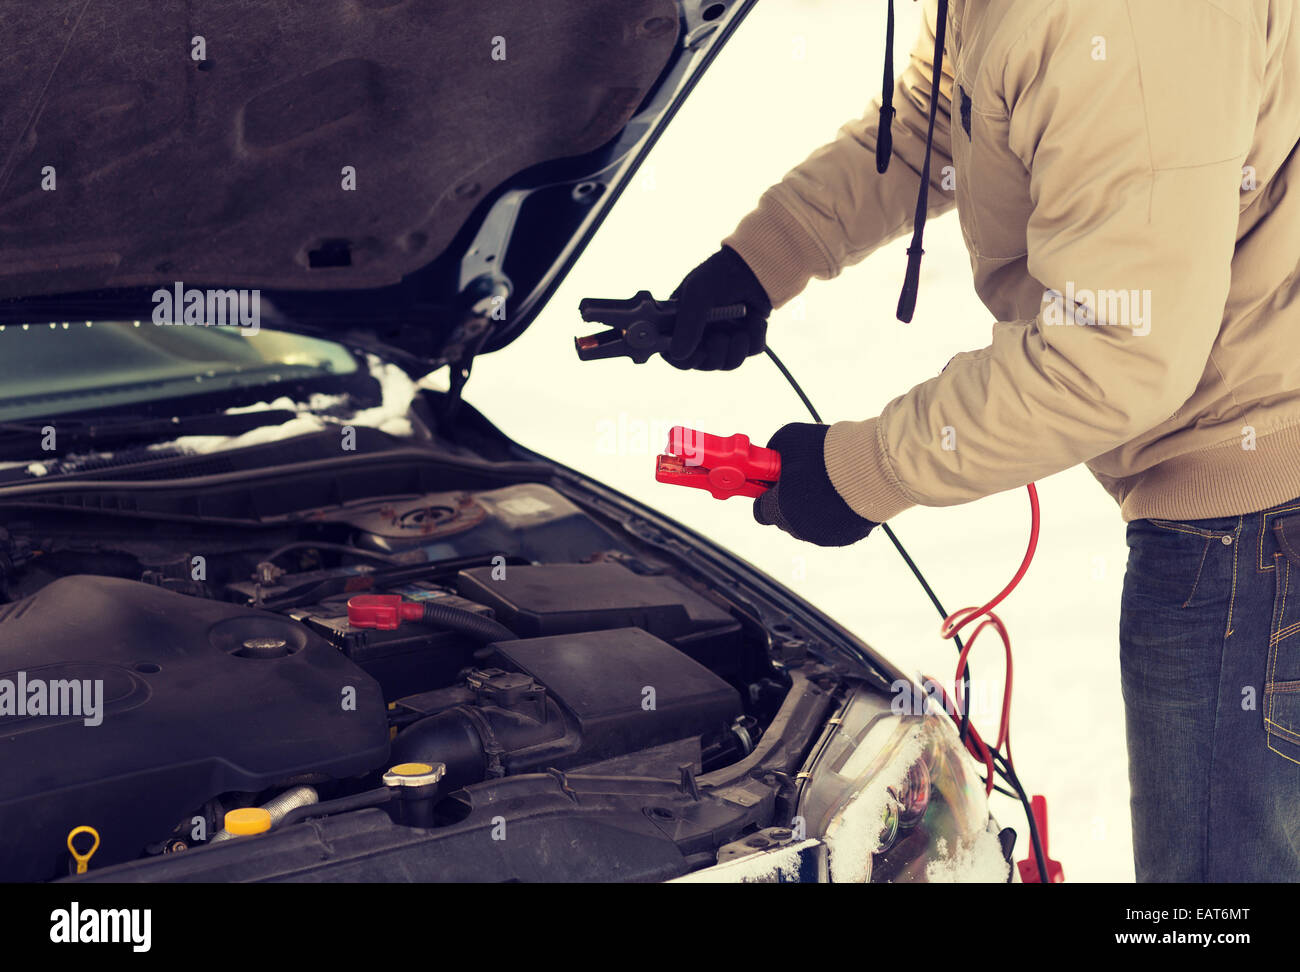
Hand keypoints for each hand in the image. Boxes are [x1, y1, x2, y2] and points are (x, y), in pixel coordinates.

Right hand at [666, 246, 771, 370]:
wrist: (758, 265)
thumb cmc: (722, 273)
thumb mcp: (699, 294)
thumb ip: (688, 326)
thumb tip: (678, 355)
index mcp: (682, 321)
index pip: (673, 352)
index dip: (682, 360)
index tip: (697, 355)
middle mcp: (701, 331)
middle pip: (703, 364)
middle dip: (715, 355)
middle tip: (721, 338)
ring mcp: (725, 334)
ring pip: (728, 363)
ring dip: (736, 349)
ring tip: (741, 331)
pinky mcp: (747, 335)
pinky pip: (750, 352)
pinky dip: (754, 338)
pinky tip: (756, 320)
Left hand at [753, 423, 877, 546]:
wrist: (875, 465)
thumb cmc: (828, 452)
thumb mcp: (788, 439)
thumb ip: (773, 450)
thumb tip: (771, 455)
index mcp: (781, 510)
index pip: (760, 511)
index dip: (765, 494)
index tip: (771, 483)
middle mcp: (801, 529)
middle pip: (786, 517)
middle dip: (789, 497)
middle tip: (801, 475)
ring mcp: (827, 535)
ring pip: (812, 521)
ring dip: (813, 504)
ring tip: (829, 479)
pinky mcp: (851, 536)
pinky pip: (835, 523)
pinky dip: (836, 510)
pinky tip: (846, 490)